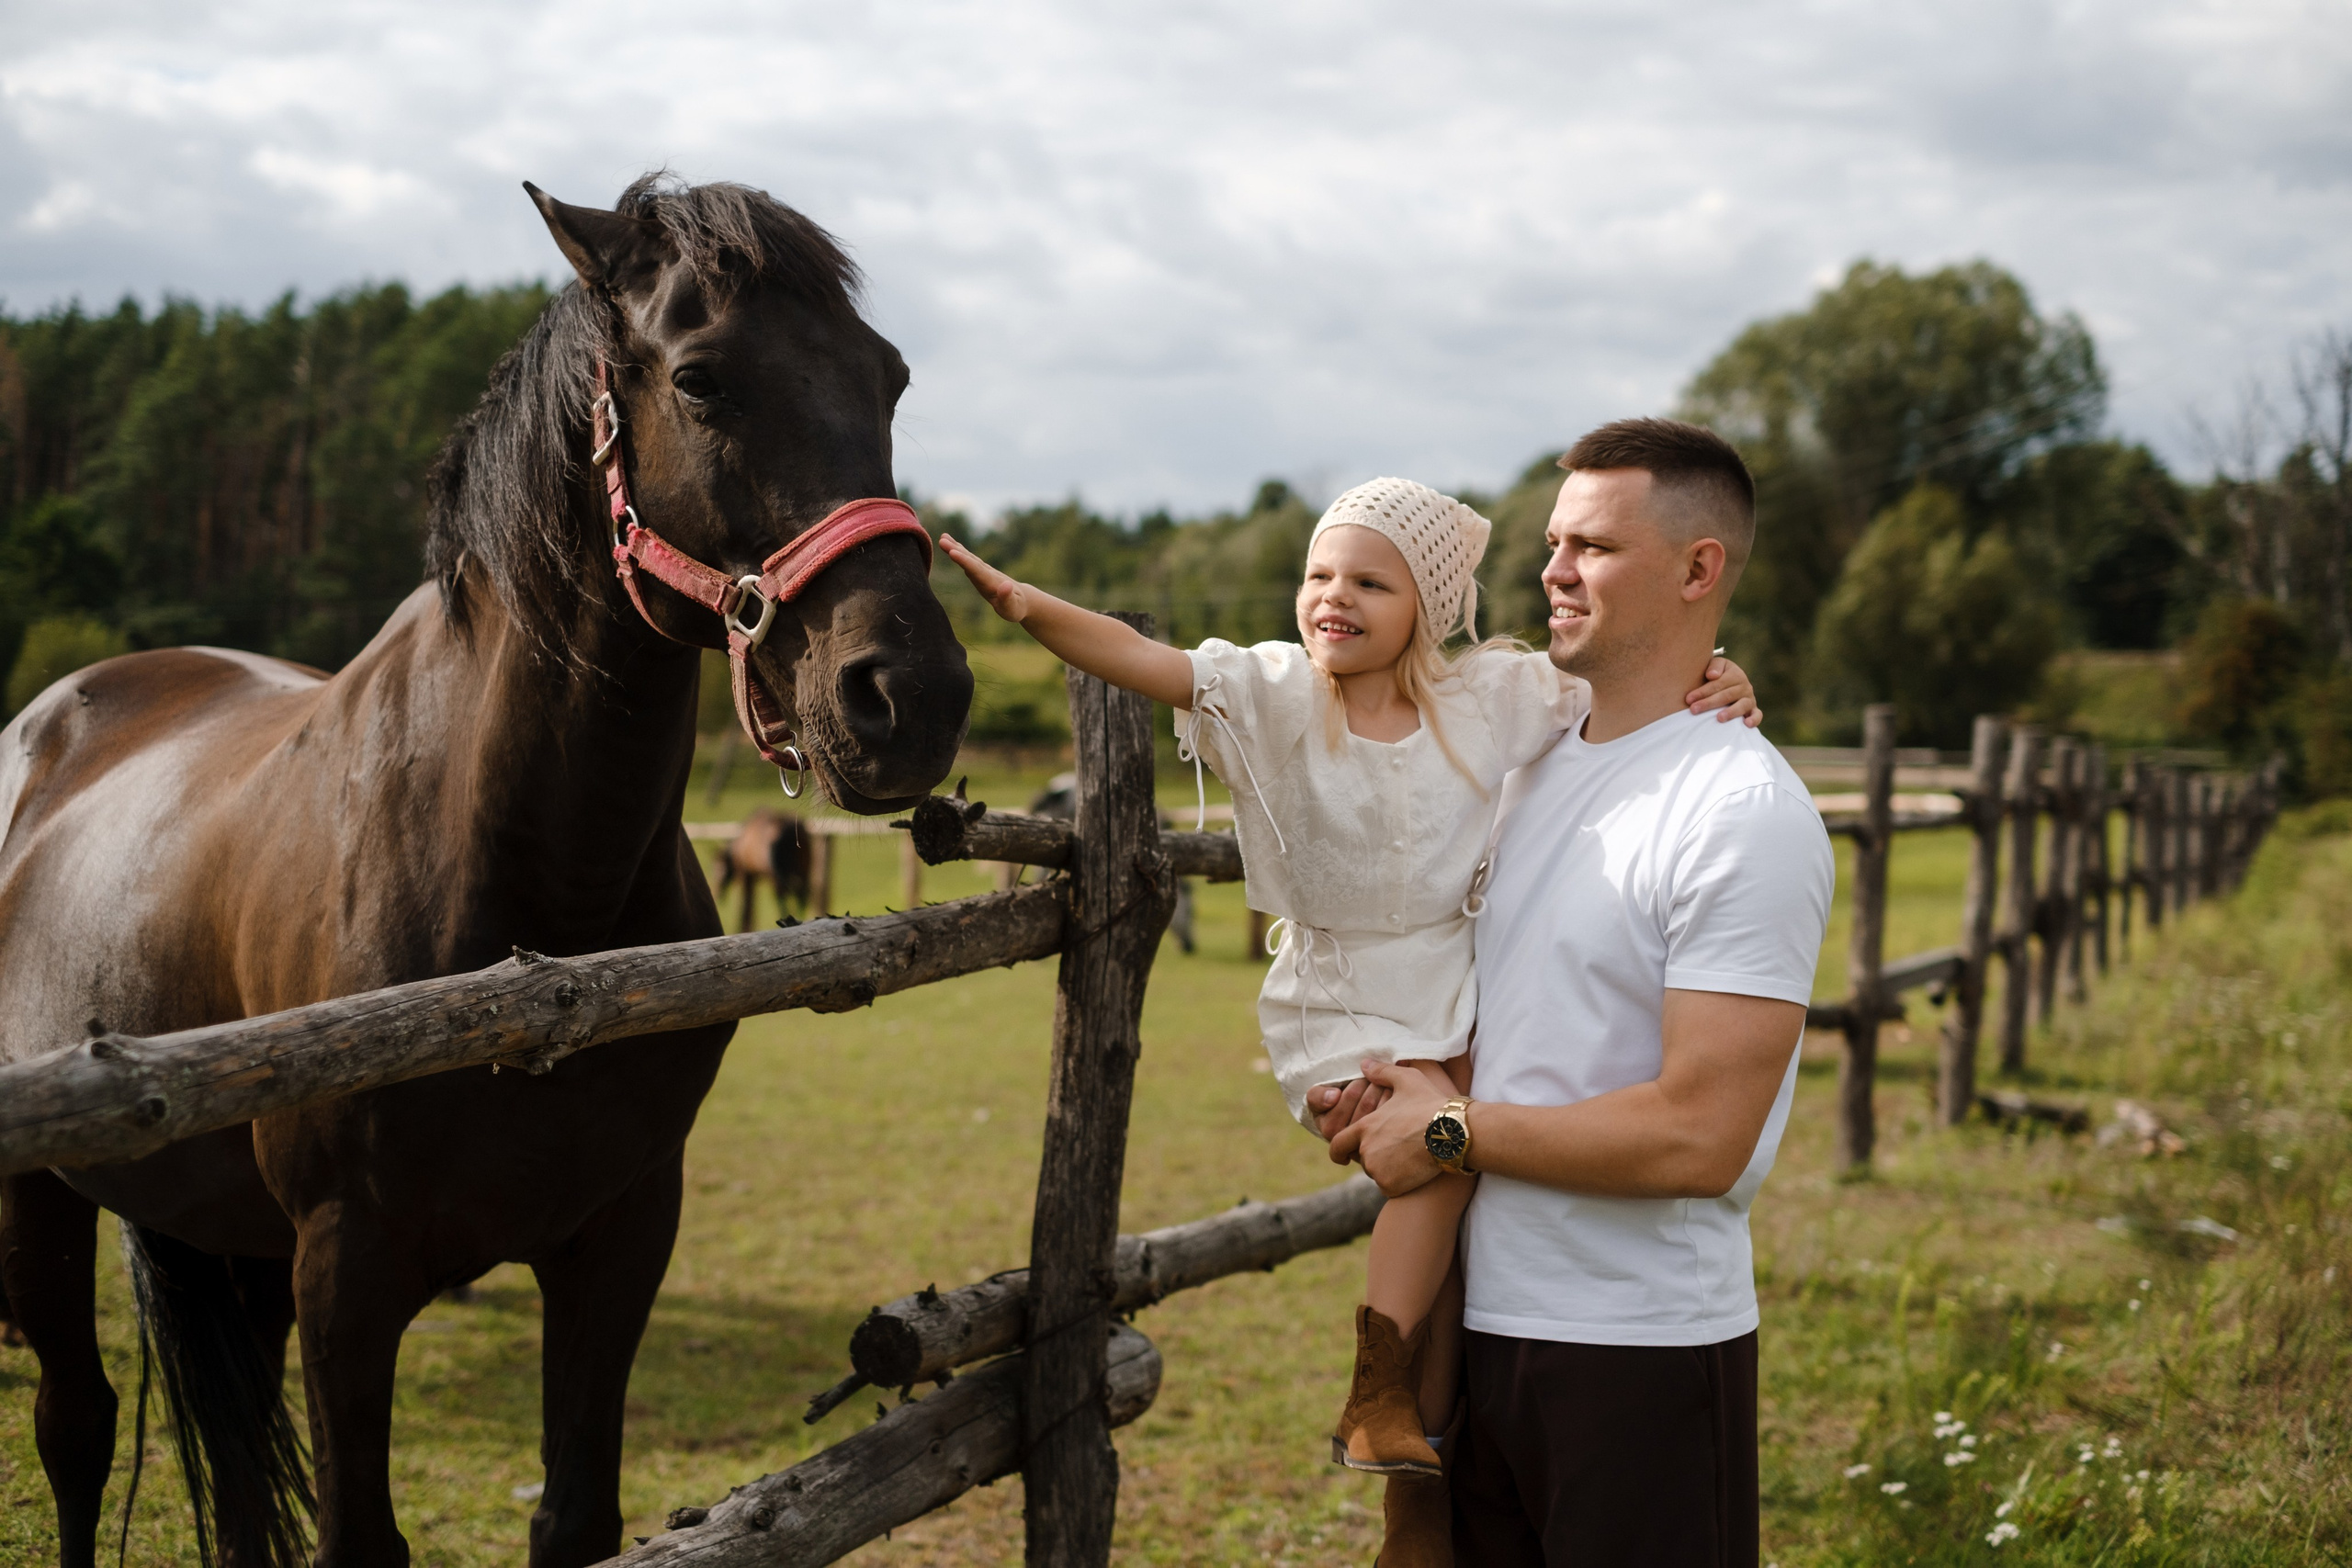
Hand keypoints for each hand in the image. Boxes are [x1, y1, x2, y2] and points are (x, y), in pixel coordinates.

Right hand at [939, 534, 1030, 622]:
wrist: (1022, 600)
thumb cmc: (1015, 608)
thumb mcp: (1012, 608)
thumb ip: (1008, 598)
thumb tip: (1006, 585)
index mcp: (992, 583)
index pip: (977, 570)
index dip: (965, 561)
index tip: (953, 552)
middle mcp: (987, 574)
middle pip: (971, 561)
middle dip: (957, 551)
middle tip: (942, 540)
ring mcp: (984, 572)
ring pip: (969, 558)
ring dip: (956, 548)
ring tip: (942, 538)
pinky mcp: (981, 572)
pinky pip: (969, 560)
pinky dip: (960, 552)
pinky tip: (951, 546)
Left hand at [1325, 1059, 1452, 1196]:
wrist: (1452, 1134)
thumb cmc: (1430, 1104)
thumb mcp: (1407, 1080)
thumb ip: (1383, 1072)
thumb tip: (1365, 1064)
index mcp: (1365, 1127)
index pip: (1337, 1144)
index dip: (1338, 1151)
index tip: (1341, 1157)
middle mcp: (1366, 1151)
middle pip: (1362, 1158)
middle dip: (1374, 1156)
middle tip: (1395, 1149)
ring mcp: (1378, 1170)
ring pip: (1377, 1173)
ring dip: (1387, 1169)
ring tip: (1408, 1157)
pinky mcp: (1391, 1186)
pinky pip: (1390, 1187)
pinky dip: (1398, 1182)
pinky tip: (1414, 1170)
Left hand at [1686, 654, 1761, 727]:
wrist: (1731, 681)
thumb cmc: (1718, 674)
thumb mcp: (1717, 665)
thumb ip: (1714, 666)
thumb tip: (1711, 675)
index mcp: (1735, 674)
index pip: (1718, 684)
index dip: (1703, 691)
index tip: (1688, 698)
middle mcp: (1744, 686)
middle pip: (1726, 695)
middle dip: (1709, 703)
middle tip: (1694, 709)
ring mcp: (1750, 699)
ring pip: (1742, 705)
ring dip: (1731, 712)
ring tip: (1719, 718)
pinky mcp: (1753, 710)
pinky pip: (1757, 715)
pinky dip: (1754, 720)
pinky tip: (1746, 724)